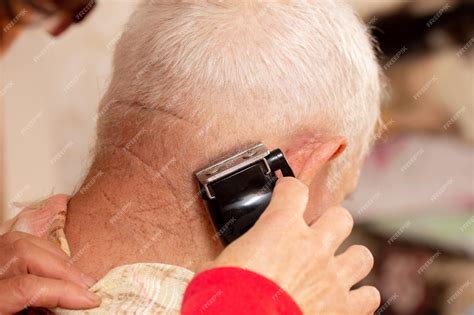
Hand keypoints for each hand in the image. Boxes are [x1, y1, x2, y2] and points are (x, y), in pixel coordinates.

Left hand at [0, 231, 100, 313]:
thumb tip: (73, 308)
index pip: (27, 287)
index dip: (63, 292)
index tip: (90, 301)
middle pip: (26, 254)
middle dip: (64, 269)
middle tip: (88, 288)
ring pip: (25, 241)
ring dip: (58, 258)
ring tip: (77, 278)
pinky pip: (23, 241)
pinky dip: (45, 251)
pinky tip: (59, 266)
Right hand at [208, 177, 379, 314]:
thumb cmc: (227, 295)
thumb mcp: (220, 263)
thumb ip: (236, 254)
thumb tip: (226, 260)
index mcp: (280, 227)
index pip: (295, 189)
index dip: (290, 189)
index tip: (287, 193)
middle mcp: (312, 246)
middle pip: (340, 217)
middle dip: (331, 224)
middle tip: (317, 237)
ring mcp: (332, 277)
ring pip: (362, 255)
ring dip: (350, 259)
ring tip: (337, 268)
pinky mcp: (343, 308)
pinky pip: (369, 296)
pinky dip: (359, 297)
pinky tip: (345, 300)